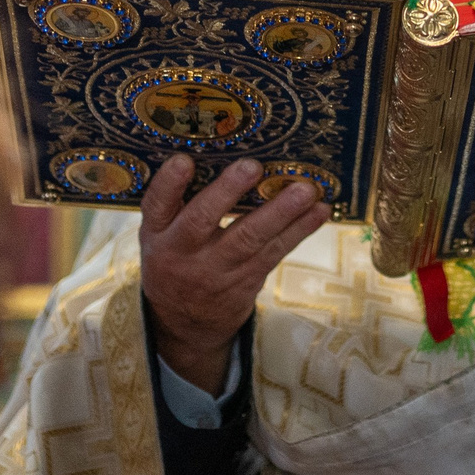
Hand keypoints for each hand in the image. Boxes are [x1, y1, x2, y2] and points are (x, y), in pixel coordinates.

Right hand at [140, 156, 327, 393]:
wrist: (184, 324)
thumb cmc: (176, 258)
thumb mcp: (162, 235)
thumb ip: (180, 203)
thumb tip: (226, 150)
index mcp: (156, 232)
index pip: (156, 205)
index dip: (169, 184)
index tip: (184, 160)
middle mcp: (181, 251)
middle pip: (201, 220)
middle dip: (227, 193)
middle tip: (252, 167)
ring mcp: (214, 269)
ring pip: (248, 239)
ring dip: (281, 213)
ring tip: (305, 190)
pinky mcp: (246, 281)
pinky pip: (274, 253)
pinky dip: (299, 231)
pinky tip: (319, 212)